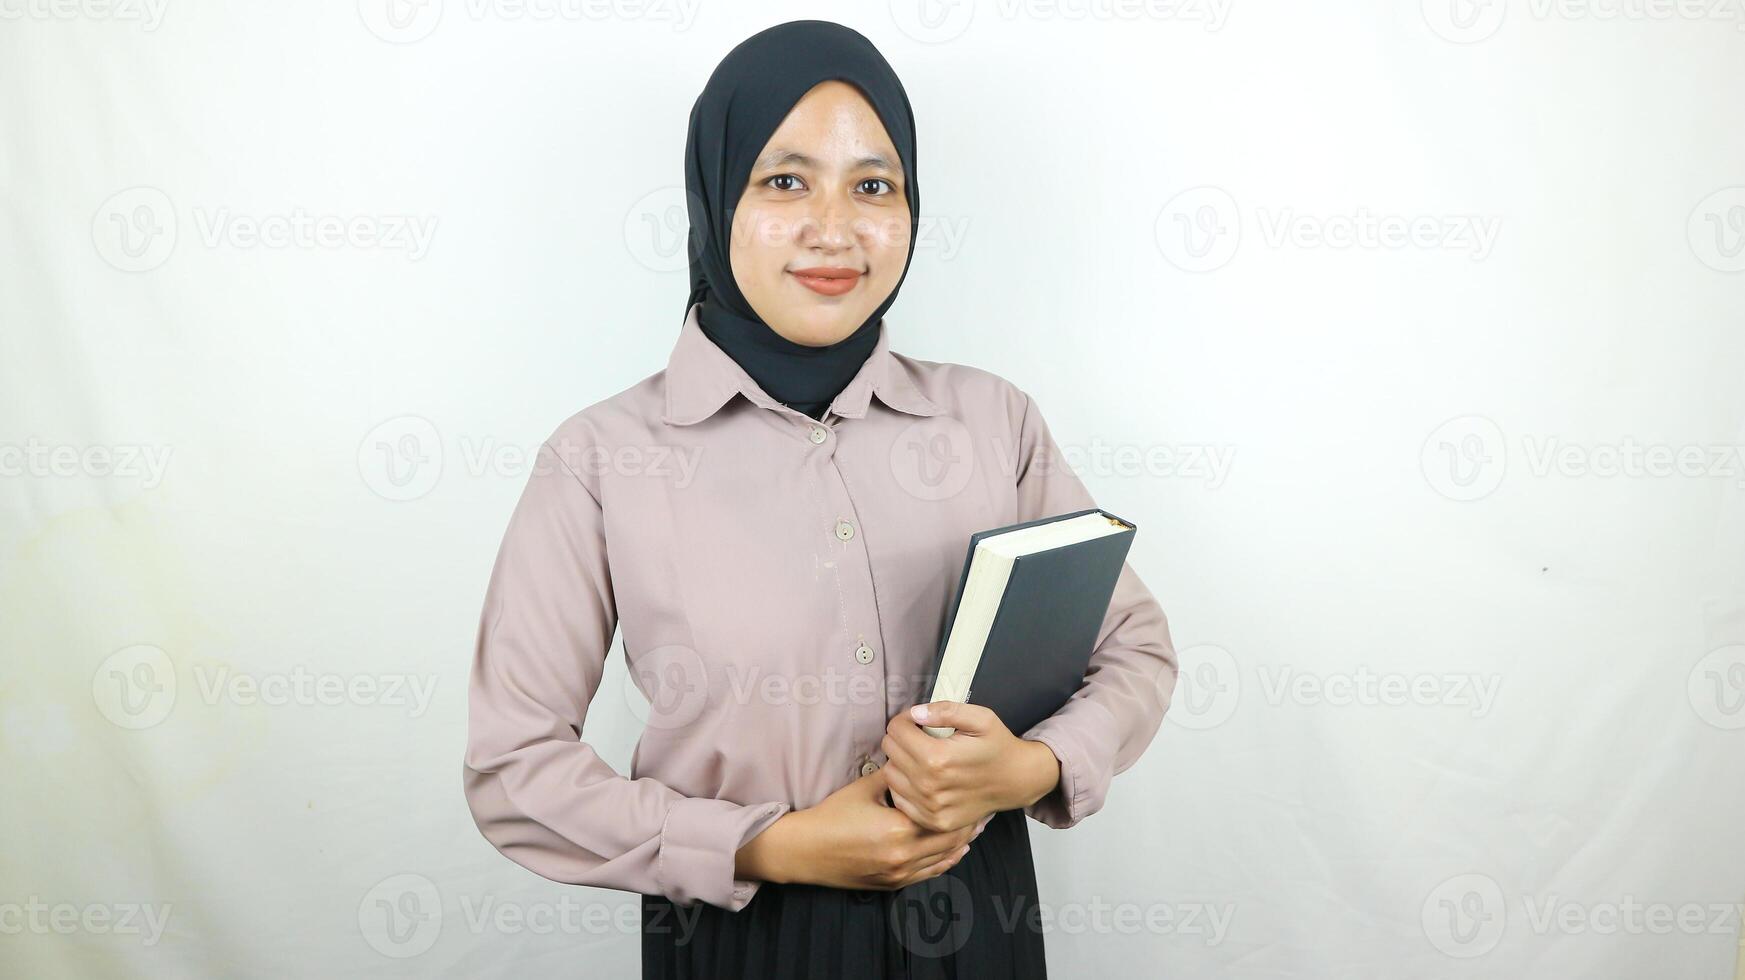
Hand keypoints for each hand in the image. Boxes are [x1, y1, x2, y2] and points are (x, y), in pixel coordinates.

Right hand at [734, 767, 985, 890]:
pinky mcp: (893, 883)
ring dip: (961, 843)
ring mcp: (899, 873)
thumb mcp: (865, 788)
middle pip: (949, 841)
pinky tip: (956, 850)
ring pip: (943, 859)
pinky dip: (946, 861)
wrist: (805, 851)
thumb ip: (895, 775)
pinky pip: (929, 874)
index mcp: (898, 830)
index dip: (961, 805)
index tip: (973, 793)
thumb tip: (915, 759)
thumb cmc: (831, 816)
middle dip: (968, 826)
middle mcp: (903, 856)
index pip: (942, 817)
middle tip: (983, 810)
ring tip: (976, 828)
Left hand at [880, 701, 1062, 833]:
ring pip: (890, 775)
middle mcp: (929, 786)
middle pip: (890, 751)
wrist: (1016, 781)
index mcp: (937, 757)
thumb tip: (916, 713)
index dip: (905, 720)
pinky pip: (899, 799)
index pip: (896, 730)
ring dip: (901, 762)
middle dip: (901, 739)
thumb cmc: (997, 746)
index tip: (918, 721)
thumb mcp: (980, 718)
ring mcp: (930, 807)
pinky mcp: (932, 821)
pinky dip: (905, 786)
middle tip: (920, 737)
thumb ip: (946, 710)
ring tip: (922, 758)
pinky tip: (923, 778)